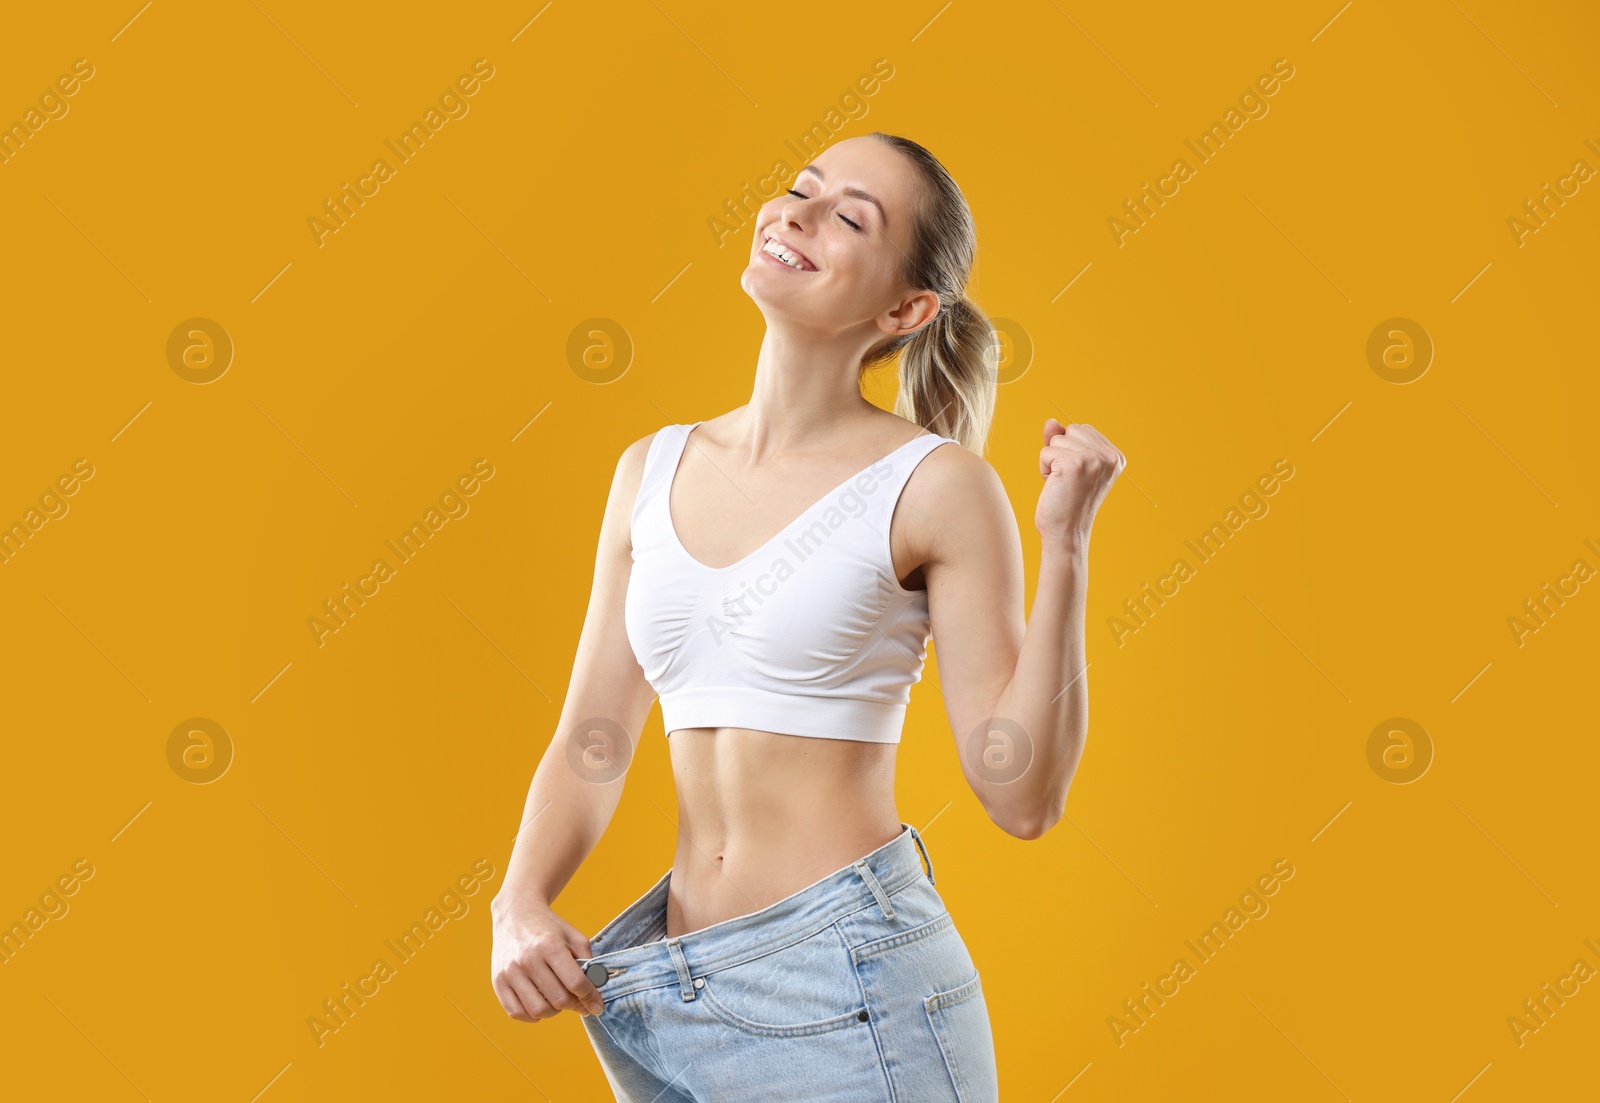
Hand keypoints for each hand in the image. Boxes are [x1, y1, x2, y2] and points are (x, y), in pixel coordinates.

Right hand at [491, 899, 605, 1021]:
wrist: (515, 914)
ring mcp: (510, 971)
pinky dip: (532, 1016)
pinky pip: (516, 1013)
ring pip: (539, 1010)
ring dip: (554, 1012)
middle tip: (579, 1002)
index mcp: (550, 945)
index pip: (576, 982)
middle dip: (575, 1005)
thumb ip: (588, 962)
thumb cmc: (549, 928)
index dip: (590, 997)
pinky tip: (540, 1004)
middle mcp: (528, 959)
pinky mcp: (498, 981)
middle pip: (559, 999)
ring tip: (558, 1001)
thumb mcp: (573, 936)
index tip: (597, 1005)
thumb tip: (594, 993)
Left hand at [1036, 418, 1125, 553]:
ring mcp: (1093, 459)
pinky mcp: (1073, 464)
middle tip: (1069, 480)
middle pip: (1071, 429)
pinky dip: (1044, 468)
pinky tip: (1055, 486)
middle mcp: (1109, 457)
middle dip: (1061, 451)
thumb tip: (1051, 422)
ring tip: (1062, 484)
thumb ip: (1063, 440)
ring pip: (1056, 439)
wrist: (1066, 533)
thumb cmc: (1067, 501)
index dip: (1071, 449)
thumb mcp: (1070, 465)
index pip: (1083, 429)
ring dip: (1051, 461)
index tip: (1078, 476)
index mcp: (1115, 456)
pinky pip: (1045, 451)